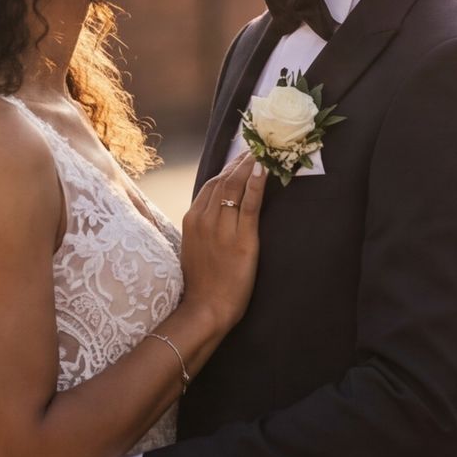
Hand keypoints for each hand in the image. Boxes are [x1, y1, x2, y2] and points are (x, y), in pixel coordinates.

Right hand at [176, 152, 266, 335]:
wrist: (205, 308)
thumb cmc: (203, 283)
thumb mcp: (195, 248)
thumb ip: (203, 228)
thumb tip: (217, 212)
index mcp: (192, 220)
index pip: (211, 185)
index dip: (227, 169)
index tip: (241, 157)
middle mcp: (204, 219)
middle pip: (224, 181)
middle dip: (240, 162)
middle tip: (255, 148)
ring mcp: (222, 229)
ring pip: (236, 188)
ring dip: (250, 167)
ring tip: (262, 152)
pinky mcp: (241, 239)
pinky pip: (249, 205)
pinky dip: (257, 184)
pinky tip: (264, 170)